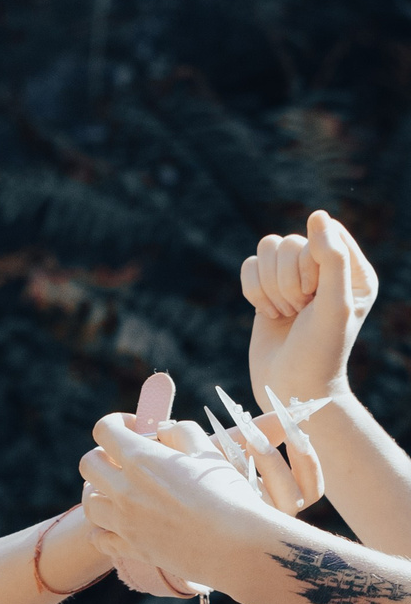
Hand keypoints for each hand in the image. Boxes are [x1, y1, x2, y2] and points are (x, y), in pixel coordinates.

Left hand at [81, 412, 270, 591]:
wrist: (239, 546)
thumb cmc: (229, 494)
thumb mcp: (208, 451)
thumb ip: (180, 431)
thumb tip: (160, 430)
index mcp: (141, 460)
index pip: (104, 430)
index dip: (115, 422)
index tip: (132, 426)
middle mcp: (124, 490)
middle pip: (88, 464)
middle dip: (103, 455)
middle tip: (123, 460)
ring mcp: (124, 522)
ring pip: (88, 503)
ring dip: (99, 492)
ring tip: (119, 491)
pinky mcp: (131, 548)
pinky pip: (98, 539)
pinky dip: (103, 530)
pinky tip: (120, 524)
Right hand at [244, 209, 377, 406]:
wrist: (291, 388)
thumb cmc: (320, 351)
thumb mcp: (334, 304)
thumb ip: (331, 258)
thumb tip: (317, 215)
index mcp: (354, 270)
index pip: (324, 234)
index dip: (310, 260)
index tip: (315, 294)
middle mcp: (325, 269)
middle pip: (290, 242)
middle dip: (287, 280)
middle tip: (299, 311)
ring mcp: (294, 278)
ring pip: (267, 250)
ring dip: (270, 286)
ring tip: (285, 313)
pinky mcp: (267, 289)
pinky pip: (249, 266)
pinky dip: (253, 292)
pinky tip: (269, 314)